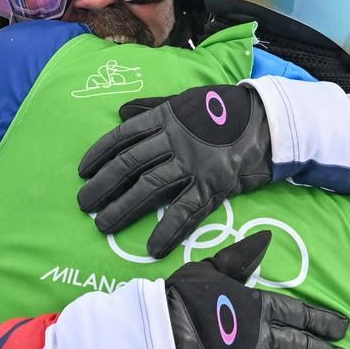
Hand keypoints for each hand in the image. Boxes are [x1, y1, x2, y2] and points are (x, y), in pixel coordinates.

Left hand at [78, 84, 272, 257]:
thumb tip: (121, 112)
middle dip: (102, 186)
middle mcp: (175, 140)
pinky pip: (186, 211)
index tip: (82, 171)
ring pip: (149, 188)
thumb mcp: (186, 101)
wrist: (267, 123)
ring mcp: (193, 164)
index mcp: (166, 118)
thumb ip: (153, 107)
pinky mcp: (213, 185)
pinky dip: (168, 230)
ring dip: (122, 209)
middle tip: (83, 204)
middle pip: (129, 164)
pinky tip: (151, 246)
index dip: (99, 154)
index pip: (123, 137)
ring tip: (102, 225)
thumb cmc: (224, 111)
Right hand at [165, 231, 348, 348]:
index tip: (343, 329)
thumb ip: (240, 258)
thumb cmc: (181, 300)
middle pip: (307, 348)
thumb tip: (265, 237)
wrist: (161, 337)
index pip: (302, 314)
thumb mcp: (211, 269)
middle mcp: (267, 338)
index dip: (325, 322)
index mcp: (260, 306)